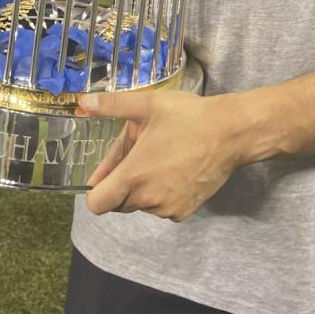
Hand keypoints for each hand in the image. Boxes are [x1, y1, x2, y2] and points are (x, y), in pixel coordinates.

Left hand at [78, 90, 245, 221]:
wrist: (230, 133)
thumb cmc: (189, 117)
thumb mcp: (148, 104)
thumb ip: (112, 106)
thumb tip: (83, 101)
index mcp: (134, 175)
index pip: (97, 203)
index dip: (95, 189)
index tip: (104, 174)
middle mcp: (148, 198)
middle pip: (118, 202)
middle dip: (120, 182)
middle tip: (137, 154)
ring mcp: (168, 208)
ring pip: (141, 204)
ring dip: (142, 188)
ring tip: (159, 158)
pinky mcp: (184, 212)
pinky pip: (161, 208)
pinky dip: (161, 194)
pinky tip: (174, 170)